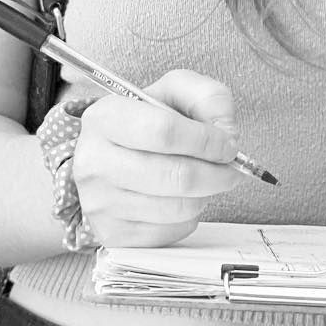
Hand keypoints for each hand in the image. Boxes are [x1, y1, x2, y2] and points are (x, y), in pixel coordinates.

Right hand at [69, 70, 244, 246]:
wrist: (107, 158)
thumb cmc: (146, 123)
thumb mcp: (176, 92)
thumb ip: (209, 97)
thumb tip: (226, 133)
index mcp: (105, 117)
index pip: (164, 131)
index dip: (207, 140)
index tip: (228, 144)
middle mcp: (93, 161)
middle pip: (176, 176)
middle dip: (218, 173)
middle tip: (231, 168)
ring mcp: (99, 202)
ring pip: (177, 208)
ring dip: (205, 194)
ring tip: (205, 180)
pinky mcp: (111, 233)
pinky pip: (170, 231)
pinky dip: (188, 217)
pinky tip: (181, 198)